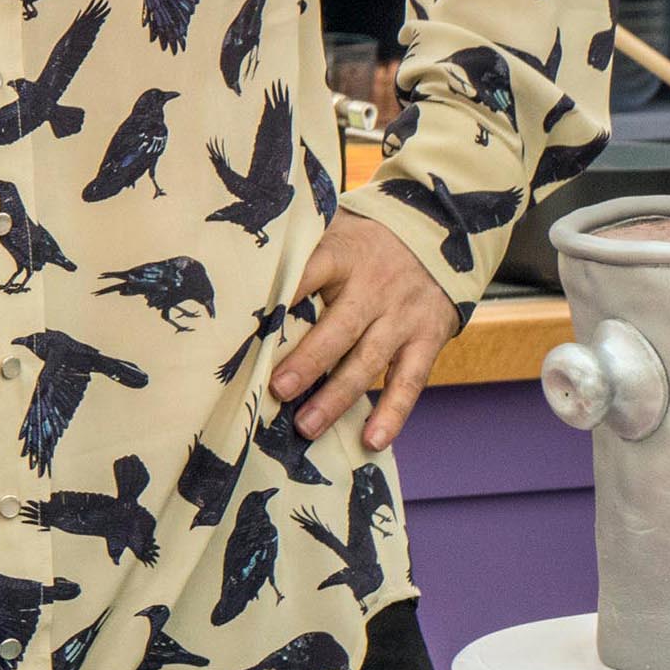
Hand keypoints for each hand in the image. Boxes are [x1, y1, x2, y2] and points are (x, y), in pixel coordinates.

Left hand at [270, 212, 458, 449]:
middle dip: (308, 362)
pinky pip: (410, 382)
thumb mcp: (329, 228)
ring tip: (307, 427)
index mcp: (341, 255)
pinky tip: (371, 441)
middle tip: (278, 390)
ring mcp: (403, 317)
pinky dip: (392, 413)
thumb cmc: (360, 243)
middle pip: (339, 328)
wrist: (435, 240)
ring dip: (338, 398)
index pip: (308, 273)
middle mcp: (374, 288)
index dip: (284, 297)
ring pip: (368, 361)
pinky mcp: (427, 341)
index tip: (253, 324)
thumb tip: (233, 259)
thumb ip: (292, 244)